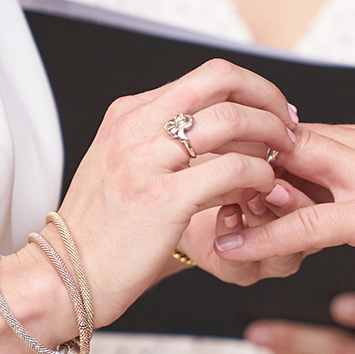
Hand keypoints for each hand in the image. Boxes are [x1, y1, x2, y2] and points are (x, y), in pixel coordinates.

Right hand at [52, 59, 299, 326]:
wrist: (64, 277)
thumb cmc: (104, 234)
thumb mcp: (126, 170)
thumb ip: (167, 147)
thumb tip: (229, 139)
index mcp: (128, 114)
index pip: (207, 76)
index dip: (252, 89)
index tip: (275, 113)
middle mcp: (133, 126)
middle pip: (221, 80)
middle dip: (268, 98)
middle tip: (290, 128)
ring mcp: (145, 159)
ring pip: (232, 120)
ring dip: (271, 136)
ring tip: (283, 161)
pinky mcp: (162, 197)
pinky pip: (232, 168)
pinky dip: (260, 175)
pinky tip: (263, 190)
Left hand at [213, 121, 354, 288]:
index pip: (324, 133)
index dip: (283, 152)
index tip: (252, 169)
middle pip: (297, 139)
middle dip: (254, 160)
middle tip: (215, 181)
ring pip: (292, 171)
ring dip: (247, 193)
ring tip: (211, 214)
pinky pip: (306, 221)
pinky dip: (266, 234)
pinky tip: (236, 247)